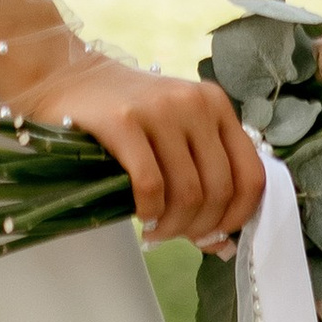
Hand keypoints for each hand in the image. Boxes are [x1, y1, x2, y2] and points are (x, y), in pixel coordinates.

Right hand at [32, 53, 262, 245]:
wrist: (69, 76)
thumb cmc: (126, 112)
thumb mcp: (176, 133)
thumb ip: (203, 178)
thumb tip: (222, 245)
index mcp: (216, 104)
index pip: (252, 174)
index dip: (239, 216)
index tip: (217, 234)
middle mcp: (194, 103)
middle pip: (219, 190)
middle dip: (199, 227)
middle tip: (176, 236)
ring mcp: (159, 109)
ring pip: (187, 192)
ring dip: (172, 226)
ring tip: (155, 230)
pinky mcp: (123, 120)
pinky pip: (150, 185)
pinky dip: (149, 211)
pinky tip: (140, 215)